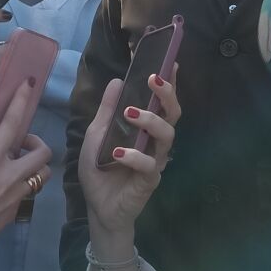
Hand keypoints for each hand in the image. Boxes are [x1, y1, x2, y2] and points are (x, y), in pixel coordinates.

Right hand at [0, 81, 52, 262]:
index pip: (12, 126)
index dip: (22, 102)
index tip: (29, 85)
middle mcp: (12, 178)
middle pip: (43, 152)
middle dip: (36, 141)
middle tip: (16, 142)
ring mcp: (17, 196)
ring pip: (42, 172)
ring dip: (34, 162)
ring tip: (13, 162)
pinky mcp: (16, 211)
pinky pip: (31, 188)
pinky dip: (25, 179)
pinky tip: (4, 182)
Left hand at [80, 69, 181, 255]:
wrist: (98, 207)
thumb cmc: (100, 170)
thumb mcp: (97, 134)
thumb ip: (108, 110)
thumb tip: (117, 80)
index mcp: (145, 128)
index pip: (162, 102)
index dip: (170, 83)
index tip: (172, 63)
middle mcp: (155, 142)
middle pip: (173, 114)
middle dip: (167, 95)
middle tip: (155, 79)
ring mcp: (155, 160)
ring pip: (166, 136)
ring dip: (150, 120)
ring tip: (131, 112)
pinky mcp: (150, 180)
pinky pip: (149, 165)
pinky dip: (134, 156)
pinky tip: (118, 153)